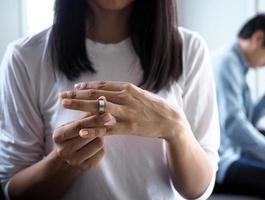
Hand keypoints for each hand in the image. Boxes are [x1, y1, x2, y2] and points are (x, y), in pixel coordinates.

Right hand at [52, 113, 111, 170]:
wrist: (69, 154)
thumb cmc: (74, 133)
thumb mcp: (76, 122)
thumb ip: (88, 113)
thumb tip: (102, 99)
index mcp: (58, 136)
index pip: (79, 125)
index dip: (94, 119)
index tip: (108, 114)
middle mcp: (63, 150)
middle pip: (89, 135)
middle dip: (98, 128)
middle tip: (104, 124)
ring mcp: (73, 161)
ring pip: (98, 143)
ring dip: (100, 137)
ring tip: (97, 135)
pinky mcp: (84, 167)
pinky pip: (101, 152)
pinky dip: (101, 147)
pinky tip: (96, 145)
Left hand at [60, 81, 188, 140]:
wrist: (170, 119)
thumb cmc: (154, 106)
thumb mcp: (140, 93)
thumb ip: (124, 91)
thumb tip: (110, 89)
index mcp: (127, 88)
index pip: (102, 86)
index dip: (86, 86)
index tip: (74, 88)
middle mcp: (125, 98)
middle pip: (96, 94)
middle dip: (77, 94)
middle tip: (63, 95)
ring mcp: (126, 112)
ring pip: (98, 108)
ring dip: (80, 106)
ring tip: (65, 105)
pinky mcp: (128, 127)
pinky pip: (108, 128)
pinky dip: (93, 129)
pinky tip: (81, 130)